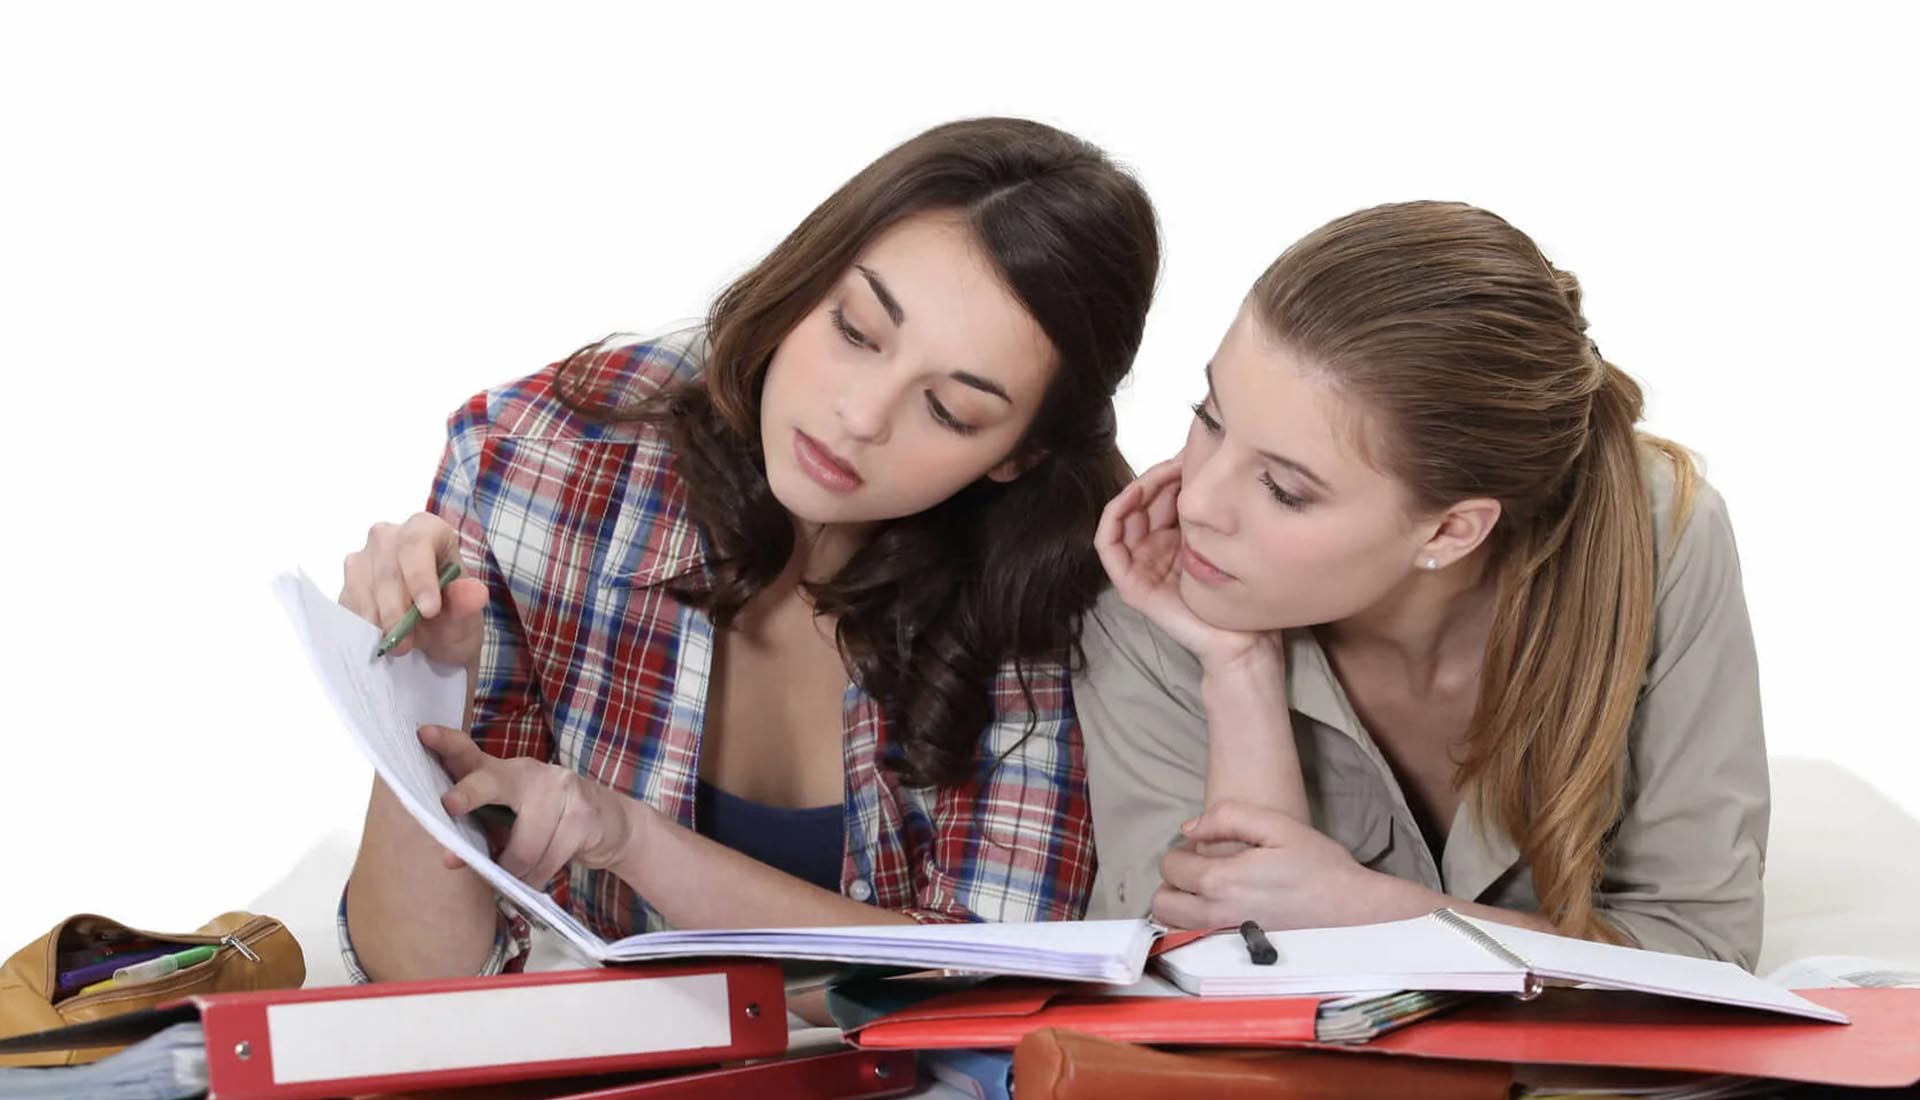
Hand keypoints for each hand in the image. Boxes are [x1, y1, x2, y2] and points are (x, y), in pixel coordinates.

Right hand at [339, 513, 488, 665]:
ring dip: (378, 621)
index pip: (417, 542)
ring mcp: (363, 559)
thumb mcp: (467, 617)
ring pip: (362, 587)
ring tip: (400, 646)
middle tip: (408, 644)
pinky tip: (380, 638)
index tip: (429, 611)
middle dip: (396, 610)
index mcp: (428, 530)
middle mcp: (390, 537)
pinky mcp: (346, 584)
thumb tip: (475, 593)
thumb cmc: (452, 618)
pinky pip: (347, 603)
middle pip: (386, 568)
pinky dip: (361, 626)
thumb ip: (468, 603)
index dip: (420, 576)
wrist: (432, 640)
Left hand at [422, 725, 640, 887]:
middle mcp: (530, 774)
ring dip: (514, 873)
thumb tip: (451, 858)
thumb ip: (483, 831)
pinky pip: (546, 861)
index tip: (425, 734)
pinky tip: (537, 877)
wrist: (611, 824)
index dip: (447, 744)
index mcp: (506, 773)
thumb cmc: (549, 824)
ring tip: (517, 876)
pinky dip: (536, 879)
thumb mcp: (515, 819)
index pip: (471, 754)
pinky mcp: (582, 815)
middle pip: (492, 782)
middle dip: (469, 793)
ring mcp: (560, 790)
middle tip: (449, 804)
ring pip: (522, 847)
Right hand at [1095, 458, 1276, 670]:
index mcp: (1174, 538)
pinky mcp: (1130, 584)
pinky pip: (1107, 544)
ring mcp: (1140, 566)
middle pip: (1141, 502)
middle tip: (1178, 462)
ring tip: (1160, 475)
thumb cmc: (1239, 592)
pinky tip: (1132, 496)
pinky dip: (1113, 516)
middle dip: (1156, 477)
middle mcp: (1154, 549)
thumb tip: (1206, 462)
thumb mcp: (1222, 536)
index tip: (1190, 456)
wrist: (1242, 638)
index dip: (1169, 472)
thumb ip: (1208, 507)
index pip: (1159, 496)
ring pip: (1123, 515)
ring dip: (1136, 489)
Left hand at [1151, 800, 1374, 929]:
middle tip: (1200, 871)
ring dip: (1181, 907)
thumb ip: (1227, 817)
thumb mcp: (1278, 825)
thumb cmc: (1320, 866)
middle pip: (1162, 903)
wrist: (1354, 912)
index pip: (1170, 867)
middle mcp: (1217, 915)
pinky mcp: (1239, 954)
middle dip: (1173, 882)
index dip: (1182, 852)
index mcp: (1222, 880)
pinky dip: (1196, 928)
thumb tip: (1188, 828)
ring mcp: (1226, 939)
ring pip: (1175, 928)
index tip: (1204, 849)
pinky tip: (1224, 913)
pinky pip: (1197, 943)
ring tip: (1210, 892)